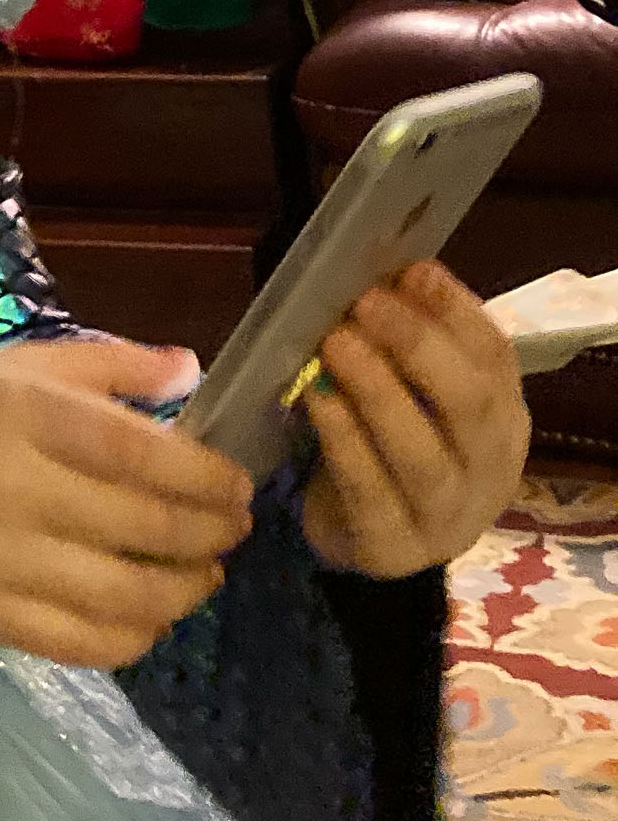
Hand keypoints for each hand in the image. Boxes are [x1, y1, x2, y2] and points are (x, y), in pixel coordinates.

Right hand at [0, 338, 255, 669]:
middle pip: (142, 526)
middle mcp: (10, 487)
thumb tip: (195, 371)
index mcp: (22, 413)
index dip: (205, 476)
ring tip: (205, 574)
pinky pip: (81, 643)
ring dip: (184, 589)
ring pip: (123, 595)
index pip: (141, 454)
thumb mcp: (23, 363)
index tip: (238, 484)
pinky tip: (154, 616)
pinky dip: (134, 636)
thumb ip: (111, 365)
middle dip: (209, 532)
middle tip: (234, 528)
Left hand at [300, 261, 528, 577]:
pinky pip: (371, 492)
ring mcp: (447, 516)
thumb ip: (412, 340)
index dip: (455, 310)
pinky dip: (344, 441)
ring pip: (422, 454)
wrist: (377, 537)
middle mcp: (488, 467)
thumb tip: (392, 273)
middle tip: (365, 304)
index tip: (410, 272)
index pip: (496, 357)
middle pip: (469, 404)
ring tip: (336, 345)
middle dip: (417, 346)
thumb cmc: (395, 441)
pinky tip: (317, 401)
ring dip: (378, 392)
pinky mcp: (393, 548)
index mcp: (503, 416)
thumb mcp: (416, 390)